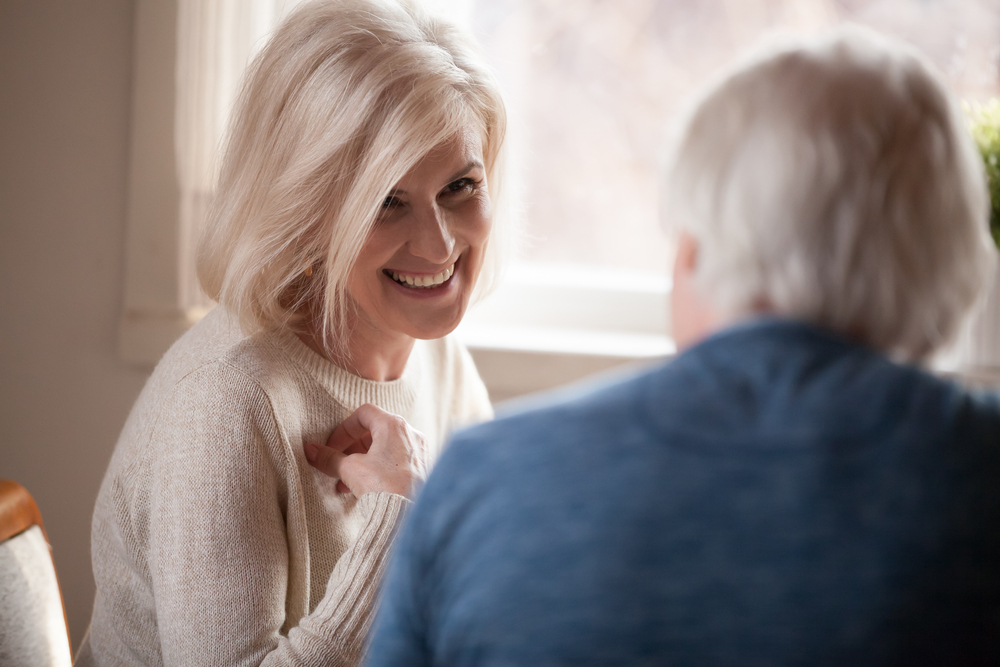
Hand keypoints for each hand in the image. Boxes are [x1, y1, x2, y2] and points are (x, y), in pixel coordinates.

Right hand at [304, 404, 428, 498]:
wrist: (410, 515)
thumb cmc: (384, 487)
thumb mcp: (350, 470)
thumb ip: (329, 458)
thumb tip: (311, 451)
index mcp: (393, 425)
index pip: (364, 413)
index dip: (344, 428)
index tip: (332, 446)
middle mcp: (410, 434)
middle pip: (374, 431)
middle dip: (351, 447)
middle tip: (337, 462)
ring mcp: (418, 451)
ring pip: (384, 449)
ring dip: (361, 460)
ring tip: (345, 478)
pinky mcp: (421, 469)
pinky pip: (394, 462)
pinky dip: (376, 469)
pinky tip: (361, 488)